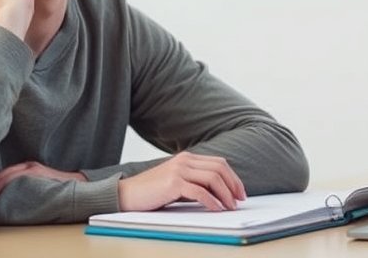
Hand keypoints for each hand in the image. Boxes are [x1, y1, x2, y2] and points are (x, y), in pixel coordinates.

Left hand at [0, 161, 86, 204]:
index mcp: (27, 167)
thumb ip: (26, 184)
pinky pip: (17, 177)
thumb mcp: (38, 182)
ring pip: (7, 175)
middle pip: (3, 174)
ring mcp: (32, 168)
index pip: (4, 174)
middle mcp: (28, 165)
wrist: (78, 184)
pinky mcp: (37, 172)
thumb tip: (9, 195)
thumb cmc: (58, 186)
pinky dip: (5, 184)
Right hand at [117, 152, 246, 211]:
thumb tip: (219, 193)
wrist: (127, 194)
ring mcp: (179, 170)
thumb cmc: (152, 192)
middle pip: (219, 168)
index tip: (240, 192)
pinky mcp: (173, 183)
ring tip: (230, 207)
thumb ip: (194, 181)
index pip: (218, 163)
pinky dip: (212, 201)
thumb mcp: (177, 182)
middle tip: (240, 200)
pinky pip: (200, 191)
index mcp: (187, 158)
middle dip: (234, 185)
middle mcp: (185, 160)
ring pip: (212, 178)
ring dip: (226, 194)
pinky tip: (217, 209)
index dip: (233, 177)